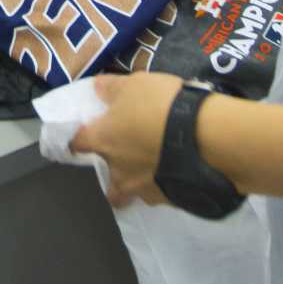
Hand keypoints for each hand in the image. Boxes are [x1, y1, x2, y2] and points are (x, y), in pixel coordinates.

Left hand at [70, 72, 186, 207]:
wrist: (207, 136)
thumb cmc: (162, 106)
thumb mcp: (135, 84)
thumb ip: (111, 88)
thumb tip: (96, 88)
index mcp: (104, 141)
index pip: (76, 144)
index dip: (76, 139)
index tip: (82, 136)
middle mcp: (118, 170)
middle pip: (106, 178)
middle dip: (113, 170)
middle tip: (129, 154)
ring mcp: (143, 189)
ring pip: (132, 192)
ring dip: (137, 181)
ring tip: (155, 166)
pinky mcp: (168, 199)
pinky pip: (160, 193)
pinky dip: (164, 184)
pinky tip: (177, 170)